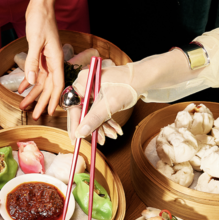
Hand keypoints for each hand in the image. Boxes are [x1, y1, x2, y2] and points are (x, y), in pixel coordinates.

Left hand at [18, 1, 63, 118]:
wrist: (40, 6)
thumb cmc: (41, 20)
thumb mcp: (35, 40)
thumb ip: (33, 61)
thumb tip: (31, 80)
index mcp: (56, 59)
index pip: (57, 84)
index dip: (54, 99)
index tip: (51, 112)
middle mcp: (53, 61)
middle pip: (49, 87)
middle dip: (42, 102)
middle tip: (35, 115)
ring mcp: (46, 59)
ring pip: (41, 82)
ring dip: (33, 94)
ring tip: (23, 105)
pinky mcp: (40, 55)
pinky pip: (36, 73)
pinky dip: (29, 82)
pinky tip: (22, 89)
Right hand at [70, 51, 189, 141]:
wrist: (145, 79)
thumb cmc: (127, 85)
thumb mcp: (109, 104)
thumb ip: (93, 119)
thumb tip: (80, 133)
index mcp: (83, 82)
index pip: (73, 106)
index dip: (74, 124)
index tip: (76, 139)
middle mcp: (86, 85)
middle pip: (82, 111)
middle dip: (92, 127)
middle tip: (98, 141)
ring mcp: (93, 91)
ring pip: (92, 114)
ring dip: (102, 126)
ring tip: (112, 136)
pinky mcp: (101, 96)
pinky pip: (99, 111)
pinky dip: (107, 121)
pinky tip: (115, 130)